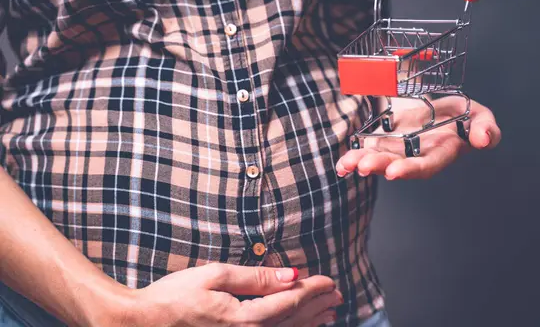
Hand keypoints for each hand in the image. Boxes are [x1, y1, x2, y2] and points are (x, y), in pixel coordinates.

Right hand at [120, 263, 341, 326]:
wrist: (143, 323)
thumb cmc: (175, 296)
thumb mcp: (216, 276)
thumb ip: (256, 277)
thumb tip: (290, 275)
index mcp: (243, 319)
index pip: (289, 302)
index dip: (311, 290)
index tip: (328, 280)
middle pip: (293, 321)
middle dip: (317, 306)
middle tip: (337, 294)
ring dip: (310, 321)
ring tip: (330, 312)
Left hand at [336, 96, 500, 179]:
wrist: (437, 107)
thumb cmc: (460, 114)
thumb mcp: (477, 114)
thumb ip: (485, 127)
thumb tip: (484, 139)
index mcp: (441, 151)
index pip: (427, 164)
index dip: (411, 169)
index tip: (393, 172)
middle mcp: (416, 155)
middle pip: (398, 165)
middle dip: (380, 166)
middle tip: (363, 166)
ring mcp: (397, 151)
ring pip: (379, 160)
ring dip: (362, 162)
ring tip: (347, 164)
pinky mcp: (382, 143)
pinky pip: (367, 151)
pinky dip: (353, 158)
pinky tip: (342, 164)